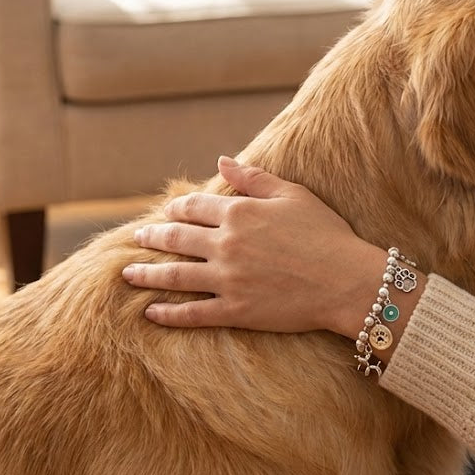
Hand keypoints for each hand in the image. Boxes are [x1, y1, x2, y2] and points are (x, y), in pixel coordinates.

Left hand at [122, 157, 383, 333]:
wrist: (346, 280)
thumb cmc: (326, 233)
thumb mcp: (293, 195)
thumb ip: (254, 177)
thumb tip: (222, 160)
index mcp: (240, 213)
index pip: (194, 207)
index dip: (178, 208)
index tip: (168, 211)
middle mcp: (226, 244)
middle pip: (177, 239)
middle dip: (153, 237)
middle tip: (137, 238)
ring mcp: (227, 280)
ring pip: (175, 275)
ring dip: (147, 273)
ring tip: (128, 273)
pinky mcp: (234, 311)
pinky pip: (192, 313)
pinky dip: (168, 314)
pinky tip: (151, 313)